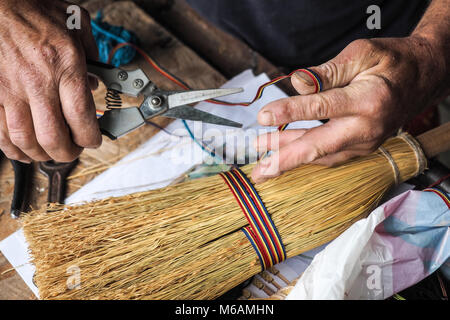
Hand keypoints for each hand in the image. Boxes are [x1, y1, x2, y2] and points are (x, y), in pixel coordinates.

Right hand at [0, 0, 100, 162]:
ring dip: (41, 154)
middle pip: (53, 137)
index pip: (82, 117)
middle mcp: (38, 80)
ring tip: (51, 152)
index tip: (93, 140)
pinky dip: (12, 147)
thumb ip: (93, 55)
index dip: (90, 138)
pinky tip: (23, 148)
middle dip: (68, 153)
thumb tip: (97, 83)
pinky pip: (0, 130)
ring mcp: (10, 87)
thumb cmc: (35, 9)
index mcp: (65, 64)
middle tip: (73, 151)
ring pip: (25, 139)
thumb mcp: (76, 24)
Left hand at [251, 36, 447, 182]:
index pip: (322, 108)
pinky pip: (331, 156)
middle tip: (259, 171)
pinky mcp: (363, 147)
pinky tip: (286, 154)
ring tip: (263, 163)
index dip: (290, 112)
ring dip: (291, 159)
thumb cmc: (392, 62)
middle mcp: (368, 127)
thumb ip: (327, 72)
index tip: (263, 116)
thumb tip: (296, 83)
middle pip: (320, 147)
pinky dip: (307, 157)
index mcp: (368, 99)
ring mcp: (366, 142)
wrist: (423, 78)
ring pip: (322, 155)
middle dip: (286, 160)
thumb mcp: (362, 54)